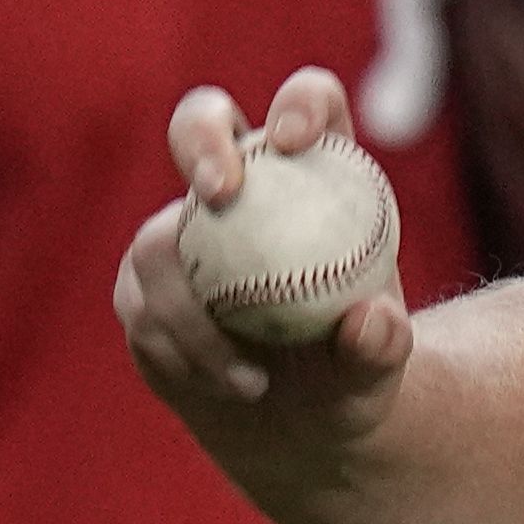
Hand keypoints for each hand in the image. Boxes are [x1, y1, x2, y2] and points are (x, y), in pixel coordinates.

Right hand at [113, 67, 417, 461]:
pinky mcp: (143, 286)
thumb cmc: (353, 375)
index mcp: (317, 173)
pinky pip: (141, 307)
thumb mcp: (382, 368)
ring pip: (156, 240)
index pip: (308, 105)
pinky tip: (225, 386)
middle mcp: (242, 187)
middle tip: (219, 194)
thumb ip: (382, 345)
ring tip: (250, 380)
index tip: (295, 140)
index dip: (299, 103)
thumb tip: (368, 322)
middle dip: (201, 140)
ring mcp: (181, 232)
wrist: (300, 419)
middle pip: (202, 122)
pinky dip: (179, 352)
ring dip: (192, 314)